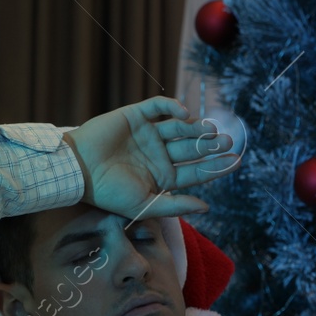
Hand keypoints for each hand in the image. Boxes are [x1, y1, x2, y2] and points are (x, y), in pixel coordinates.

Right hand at [66, 96, 240, 218]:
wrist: (78, 170)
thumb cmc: (108, 193)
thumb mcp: (144, 206)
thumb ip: (175, 206)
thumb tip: (206, 207)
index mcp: (163, 177)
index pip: (196, 171)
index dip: (216, 167)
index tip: (237, 161)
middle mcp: (159, 154)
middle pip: (192, 148)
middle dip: (210, 145)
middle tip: (228, 141)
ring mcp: (148, 134)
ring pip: (179, 128)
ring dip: (196, 128)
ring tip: (211, 129)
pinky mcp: (136, 116)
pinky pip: (158, 108)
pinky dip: (172, 107)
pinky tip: (185, 115)